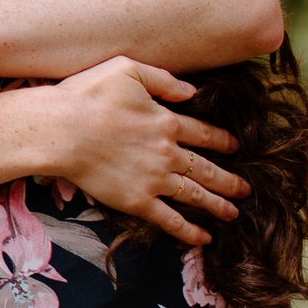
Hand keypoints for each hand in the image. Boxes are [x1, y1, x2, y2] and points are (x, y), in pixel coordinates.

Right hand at [46, 58, 247, 244]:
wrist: (61, 129)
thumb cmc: (87, 95)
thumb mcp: (127, 69)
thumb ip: (163, 79)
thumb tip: (191, 91)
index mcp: (167, 121)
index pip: (205, 133)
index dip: (222, 140)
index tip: (235, 146)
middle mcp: (168, 153)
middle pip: (207, 168)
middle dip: (229, 180)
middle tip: (246, 189)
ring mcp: (155, 179)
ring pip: (195, 195)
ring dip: (217, 205)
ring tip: (233, 214)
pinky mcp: (137, 201)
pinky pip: (170, 219)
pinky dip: (189, 230)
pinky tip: (203, 238)